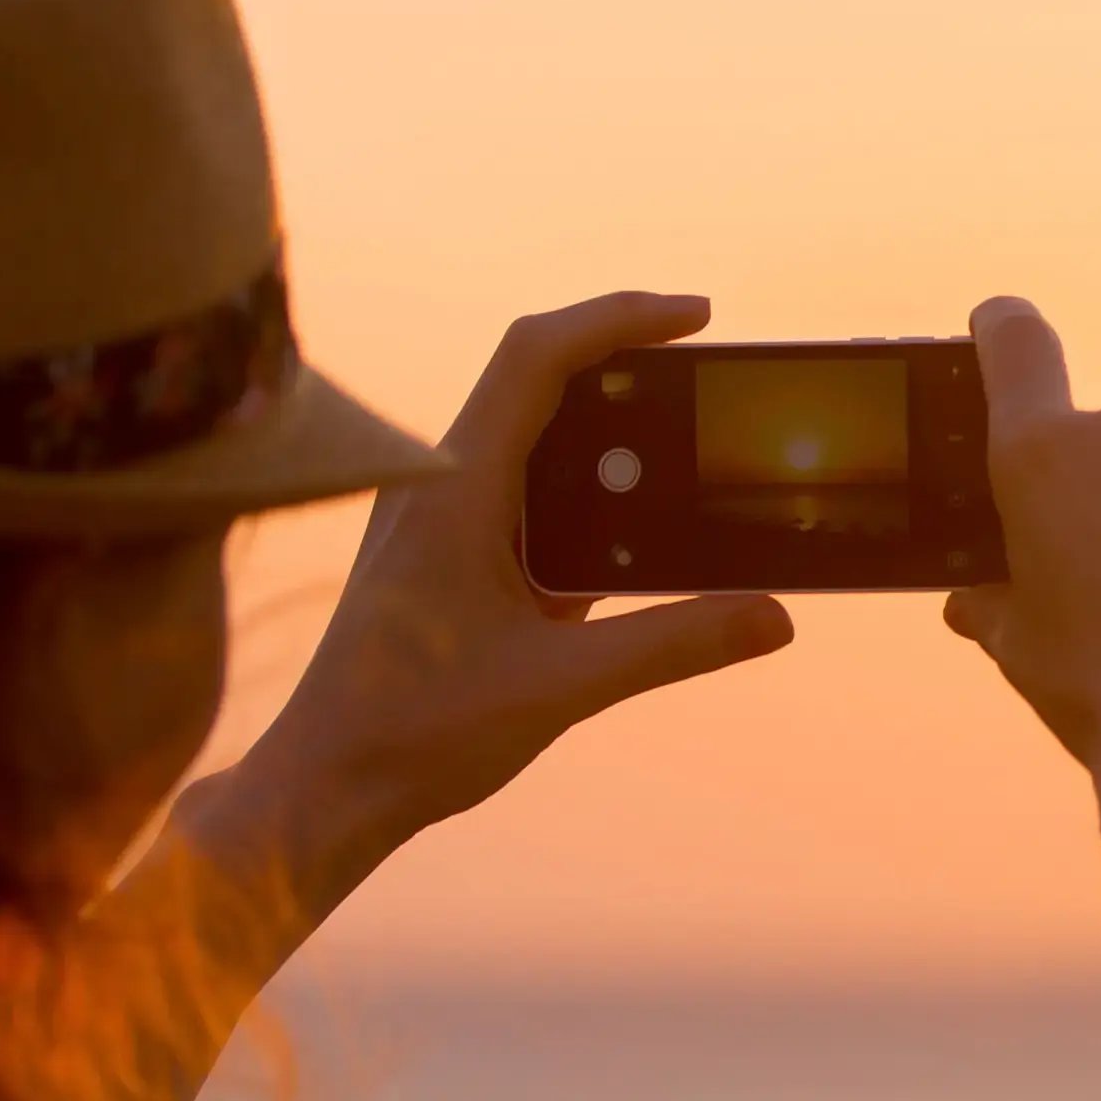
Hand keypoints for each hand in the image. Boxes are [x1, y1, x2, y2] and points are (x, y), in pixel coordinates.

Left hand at [236, 291, 795, 876]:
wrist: (327, 784)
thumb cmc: (416, 733)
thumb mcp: (564, 686)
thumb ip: (675, 645)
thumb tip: (773, 616)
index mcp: (455, 490)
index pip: (537, 355)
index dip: (620, 317)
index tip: (698, 316)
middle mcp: (439, 486)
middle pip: (539, 381)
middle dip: (629, 372)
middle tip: (708, 389)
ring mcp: (436, 518)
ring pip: (531, 439)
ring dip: (607, 442)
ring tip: (682, 467)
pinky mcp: (441, 555)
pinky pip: (521, 495)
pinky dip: (582, 498)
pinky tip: (629, 545)